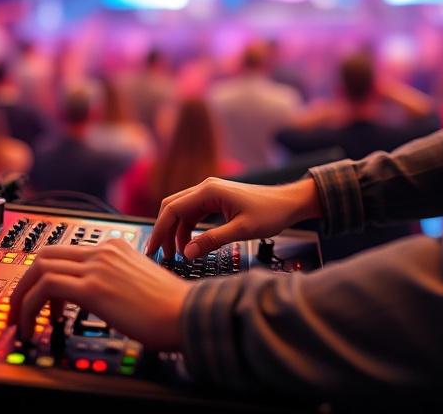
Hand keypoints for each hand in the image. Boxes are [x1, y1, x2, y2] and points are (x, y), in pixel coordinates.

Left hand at [7, 240, 190, 348]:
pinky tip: (34, 325)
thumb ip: (116, 282)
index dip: (44, 276)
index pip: (65, 253)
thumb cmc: (171, 307)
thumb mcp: (139, 284)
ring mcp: (97, 266)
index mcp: (115, 247)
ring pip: (39, 268)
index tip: (38, 301)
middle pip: (45, 255)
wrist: (187, 313)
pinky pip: (45, 288)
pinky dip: (29, 306)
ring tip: (21, 323)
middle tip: (18, 310)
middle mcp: (104, 251)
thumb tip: (98, 300)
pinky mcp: (93, 287)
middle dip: (23, 284)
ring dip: (21, 297)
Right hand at [146, 176, 320, 260]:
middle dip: (164, 231)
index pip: (173, 209)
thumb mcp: (241, 230)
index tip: (153, 250)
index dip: (160, 230)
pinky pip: (194, 213)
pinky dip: (188, 228)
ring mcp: (211, 193)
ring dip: (176, 231)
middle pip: (173, 207)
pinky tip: (190, 244)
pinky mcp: (216, 200)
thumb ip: (212, 240)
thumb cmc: (270, 213)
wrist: (289, 203)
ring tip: (176, 255)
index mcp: (209, 190)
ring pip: (182, 211)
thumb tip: (187, 253)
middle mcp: (206, 188)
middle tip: (159, 254)